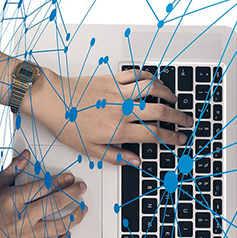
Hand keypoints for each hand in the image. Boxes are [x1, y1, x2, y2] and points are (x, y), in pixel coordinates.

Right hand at [0, 150, 88, 237]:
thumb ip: (11, 171)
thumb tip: (26, 156)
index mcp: (11, 200)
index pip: (43, 187)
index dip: (60, 181)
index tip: (70, 177)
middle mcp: (20, 218)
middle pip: (55, 204)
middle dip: (73, 194)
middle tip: (81, 189)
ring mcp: (24, 235)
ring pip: (58, 226)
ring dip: (74, 217)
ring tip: (82, 210)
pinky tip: (67, 235)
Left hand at [27, 69, 193, 166]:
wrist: (50, 99)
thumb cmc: (66, 124)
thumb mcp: (89, 149)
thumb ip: (116, 156)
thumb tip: (136, 162)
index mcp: (118, 129)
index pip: (153, 134)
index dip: (171, 137)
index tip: (180, 138)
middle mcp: (122, 110)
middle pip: (160, 111)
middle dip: (178, 116)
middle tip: (186, 120)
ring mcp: (118, 92)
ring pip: (152, 89)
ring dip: (168, 93)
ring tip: (174, 99)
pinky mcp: (112, 79)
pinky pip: (137, 75)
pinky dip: (149, 77)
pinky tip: (154, 82)